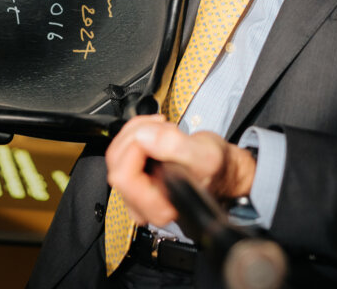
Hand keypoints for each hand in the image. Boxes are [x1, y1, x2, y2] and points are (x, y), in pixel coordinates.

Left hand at [105, 115, 256, 225]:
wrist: (221, 171)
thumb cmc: (216, 170)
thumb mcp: (205, 156)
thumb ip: (176, 147)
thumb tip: (143, 138)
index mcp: (159, 208)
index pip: (124, 175)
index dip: (136, 147)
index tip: (157, 136)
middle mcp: (142, 206)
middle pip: (117, 162)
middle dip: (138, 135)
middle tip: (163, 128)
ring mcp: (135, 194)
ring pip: (116, 153)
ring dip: (137, 131)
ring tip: (163, 129)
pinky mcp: (133, 180)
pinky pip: (121, 151)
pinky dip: (136, 133)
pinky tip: (155, 133)